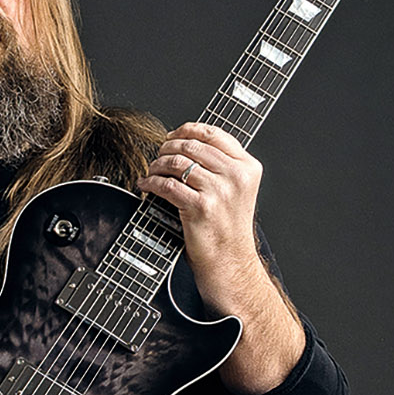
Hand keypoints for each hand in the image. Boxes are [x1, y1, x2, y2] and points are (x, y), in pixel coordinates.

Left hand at [138, 122, 303, 392]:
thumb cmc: (227, 230)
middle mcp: (237, 175)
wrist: (231, 264)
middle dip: (166, 148)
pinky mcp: (201, 207)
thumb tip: (184, 143)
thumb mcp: (235, 191)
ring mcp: (220, 191)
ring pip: (176, 162)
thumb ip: (219, 167)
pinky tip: (146, 187)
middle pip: (191, 145)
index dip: (186, 129)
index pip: (213, 133)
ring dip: (156, 165)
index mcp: (248, 167)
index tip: (171, 136)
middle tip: (156, 157)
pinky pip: (166, 184)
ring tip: (151, 173)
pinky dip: (151, 183)